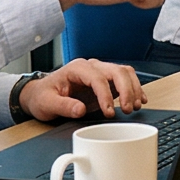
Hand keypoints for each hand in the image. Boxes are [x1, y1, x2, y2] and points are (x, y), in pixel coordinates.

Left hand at [20, 59, 145, 121]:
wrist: (40, 95)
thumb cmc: (42, 97)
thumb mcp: (47, 103)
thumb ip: (63, 106)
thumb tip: (81, 110)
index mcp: (77, 68)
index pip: (97, 78)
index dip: (106, 95)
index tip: (109, 112)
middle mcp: (91, 67)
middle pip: (116, 71)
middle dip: (126, 90)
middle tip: (128, 109)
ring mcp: (100, 72)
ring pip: (124, 73)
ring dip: (133, 88)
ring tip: (135, 106)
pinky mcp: (106, 81)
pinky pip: (125, 79)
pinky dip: (135, 88)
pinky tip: (140, 99)